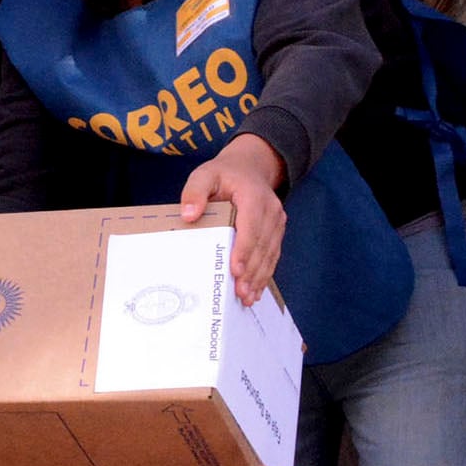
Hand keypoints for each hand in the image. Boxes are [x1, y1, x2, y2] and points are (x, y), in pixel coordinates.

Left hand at [179, 134, 286, 305]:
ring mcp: (277, 221)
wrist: (250, 168)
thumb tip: (189, 214)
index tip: (236, 270)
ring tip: (247, 298)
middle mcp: (271, 210)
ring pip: (269, 254)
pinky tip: (256, 291)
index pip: (250, 226)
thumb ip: (195, 192)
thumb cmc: (224, 174)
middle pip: (261, 245)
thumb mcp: (204, 174)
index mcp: (253, 196)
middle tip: (240, 294)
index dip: (244, 250)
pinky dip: (264, 274)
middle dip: (251, 272)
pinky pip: (272, 255)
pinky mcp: (276, 231)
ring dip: (259, 277)